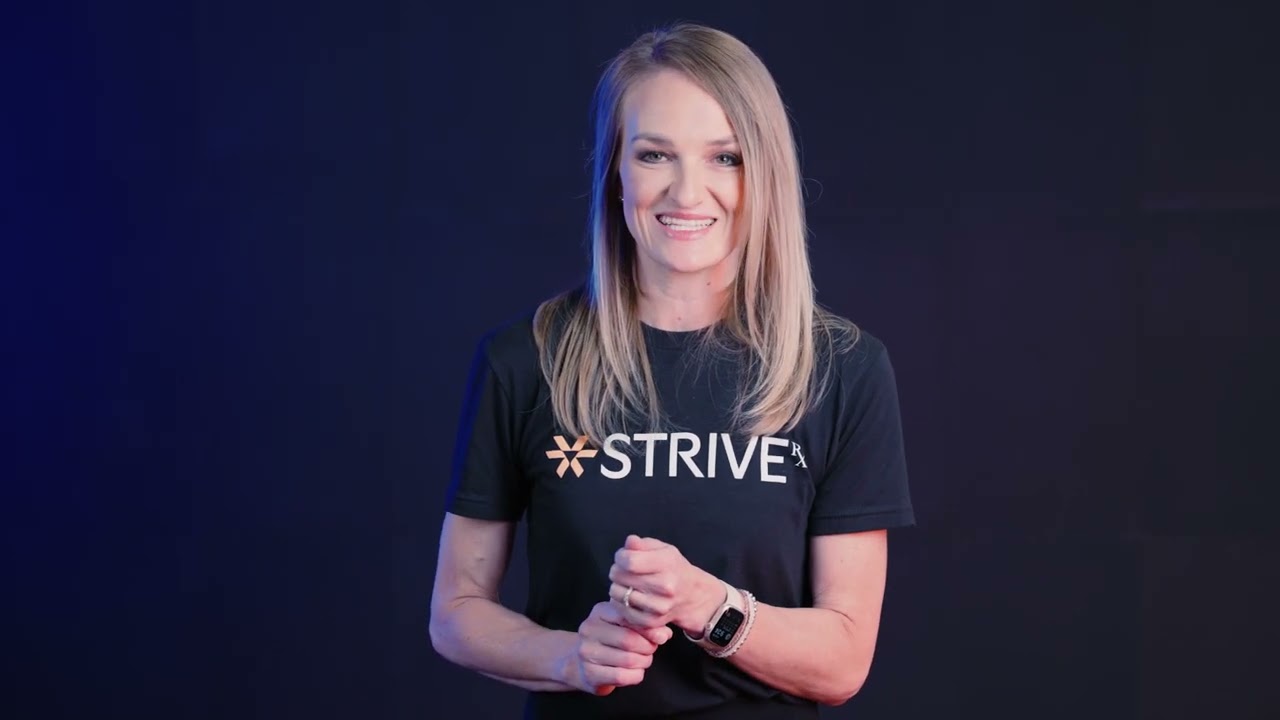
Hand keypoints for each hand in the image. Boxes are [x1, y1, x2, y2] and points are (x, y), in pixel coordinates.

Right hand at [563, 599, 673, 694]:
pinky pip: (622, 676)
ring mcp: (586, 652)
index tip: (659, 636)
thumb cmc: (610, 640)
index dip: (649, 629)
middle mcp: (589, 629)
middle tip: (651, 650)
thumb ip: (646, 625)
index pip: (629, 617)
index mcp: (599, 612)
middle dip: (648, 648)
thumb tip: (665, 634)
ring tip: (643, 660)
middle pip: (629, 640)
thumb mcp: (625, 625)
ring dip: (643, 662)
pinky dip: (636, 675)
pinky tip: (636, 672)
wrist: (581, 663)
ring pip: (628, 660)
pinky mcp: (589, 674)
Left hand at [607, 535, 722, 635]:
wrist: (692, 595)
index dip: (620, 557)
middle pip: (620, 577)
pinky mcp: (651, 621)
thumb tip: (629, 542)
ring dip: (617, 587)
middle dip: (617, 571)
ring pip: (617, 594)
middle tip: (624, 571)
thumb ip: (643, 544)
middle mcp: (665, 586)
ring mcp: (658, 606)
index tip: (623, 558)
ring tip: (627, 583)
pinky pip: (622, 610)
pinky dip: (620, 603)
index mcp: (667, 563)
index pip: (629, 561)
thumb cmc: (673, 568)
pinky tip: (629, 596)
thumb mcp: (663, 549)